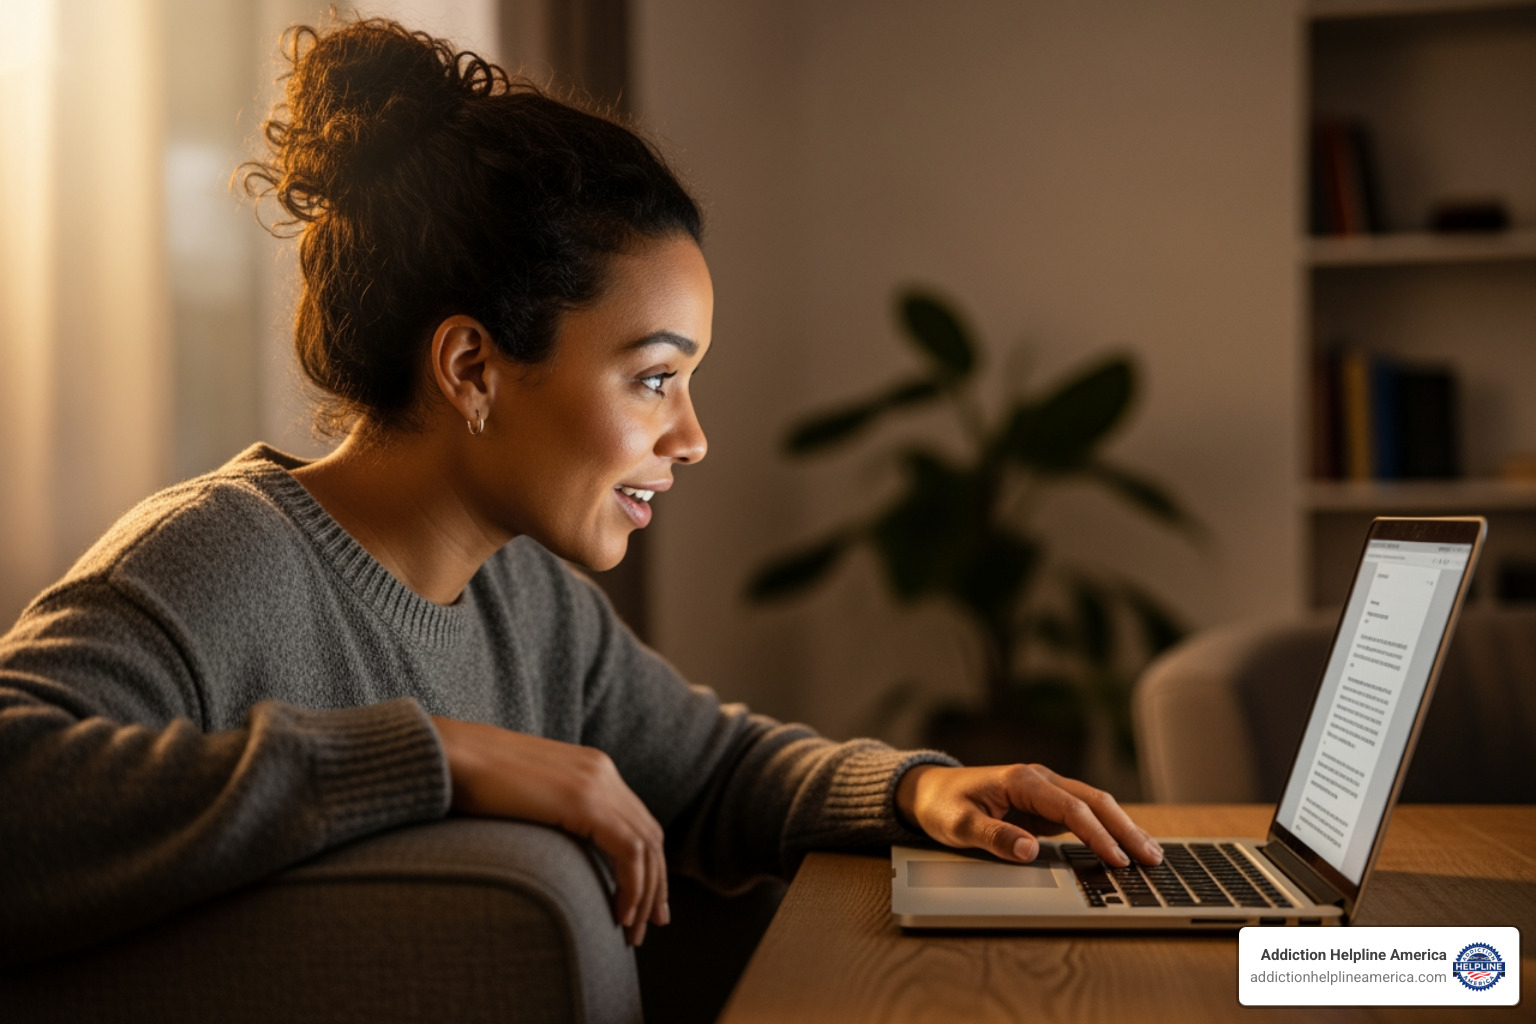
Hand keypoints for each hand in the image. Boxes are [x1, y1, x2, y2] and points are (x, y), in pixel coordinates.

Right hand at [431, 717, 667, 945]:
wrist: (447, 757)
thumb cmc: (470, 782)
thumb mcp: (525, 800)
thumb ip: (550, 814)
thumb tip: (556, 849)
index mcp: (592, 768)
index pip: (636, 821)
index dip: (647, 864)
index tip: (641, 903)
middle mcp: (603, 771)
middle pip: (650, 834)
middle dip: (655, 883)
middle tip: (650, 924)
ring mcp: (597, 782)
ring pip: (646, 847)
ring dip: (645, 894)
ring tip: (633, 931)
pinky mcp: (586, 801)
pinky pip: (629, 852)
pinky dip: (633, 887)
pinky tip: (620, 915)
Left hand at [896, 763, 1161, 867]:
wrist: (930, 790)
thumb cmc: (942, 805)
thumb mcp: (957, 824)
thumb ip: (993, 836)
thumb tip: (1029, 850)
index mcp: (1022, 780)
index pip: (1071, 807)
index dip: (1096, 834)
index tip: (1115, 859)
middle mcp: (1041, 780)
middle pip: (1094, 800)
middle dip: (1125, 828)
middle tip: (1151, 858)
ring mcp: (1047, 791)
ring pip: (1095, 804)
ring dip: (1123, 827)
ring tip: (1151, 854)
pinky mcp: (1047, 804)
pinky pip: (1085, 814)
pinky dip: (1108, 828)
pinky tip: (1125, 845)